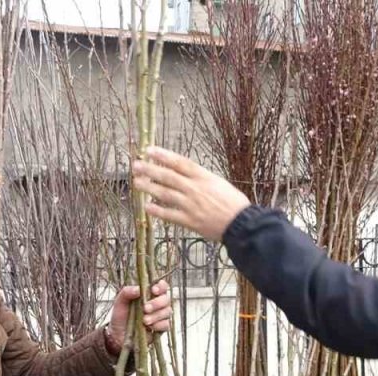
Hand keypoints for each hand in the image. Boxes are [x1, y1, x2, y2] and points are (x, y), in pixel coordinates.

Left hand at [106, 280, 172, 354]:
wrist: (119, 335)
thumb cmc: (121, 315)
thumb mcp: (120, 302)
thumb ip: (127, 292)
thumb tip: (139, 289)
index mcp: (150, 294)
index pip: (162, 286)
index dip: (161, 287)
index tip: (153, 290)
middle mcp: (158, 303)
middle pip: (166, 299)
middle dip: (157, 303)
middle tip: (145, 308)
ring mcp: (161, 316)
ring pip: (167, 312)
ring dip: (156, 315)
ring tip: (144, 320)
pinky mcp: (162, 328)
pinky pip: (166, 324)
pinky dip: (159, 325)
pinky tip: (150, 327)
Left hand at [130, 146, 251, 241]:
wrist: (241, 223)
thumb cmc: (233, 202)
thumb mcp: (218, 183)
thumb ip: (201, 178)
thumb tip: (185, 174)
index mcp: (203, 177)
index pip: (179, 162)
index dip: (163, 155)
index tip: (149, 150)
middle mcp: (194, 188)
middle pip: (168, 176)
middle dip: (150, 169)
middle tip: (136, 165)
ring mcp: (190, 205)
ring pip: (164, 193)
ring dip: (149, 187)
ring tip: (137, 182)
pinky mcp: (189, 221)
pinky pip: (169, 214)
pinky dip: (157, 211)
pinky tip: (146, 207)